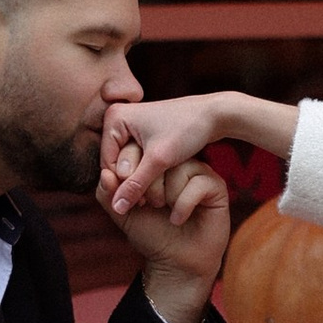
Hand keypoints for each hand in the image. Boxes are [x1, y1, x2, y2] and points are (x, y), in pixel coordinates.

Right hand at [104, 89, 296, 221]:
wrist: (214, 114)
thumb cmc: (187, 131)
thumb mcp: (160, 160)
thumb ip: (136, 185)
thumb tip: (117, 208)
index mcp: (114, 118)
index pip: (108, 163)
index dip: (123, 185)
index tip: (143, 201)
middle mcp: (117, 118)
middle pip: (115, 163)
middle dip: (131, 182)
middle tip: (150, 201)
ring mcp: (129, 125)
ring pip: (127, 163)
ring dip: (139, 180)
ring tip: (156, 196)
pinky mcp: (142, 132)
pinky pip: (136, 158)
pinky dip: (146, 171)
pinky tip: (161, 182)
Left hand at [118, 153, 230, 322]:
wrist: (174, 262)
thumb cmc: (151, 233)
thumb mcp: (122, 212)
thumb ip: (107, 193)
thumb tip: (105, 173)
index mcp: (155, 163)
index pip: (139, 147)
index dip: (129, 171)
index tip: (128, 198)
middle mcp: (178, 163)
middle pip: (160, 155)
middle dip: (147, 184)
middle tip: (148, 205)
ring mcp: (198, 173)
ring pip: (180, 168)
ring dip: (167, 196)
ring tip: (166, 211)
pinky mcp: (215, 186)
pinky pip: (198, 183)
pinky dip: (183, 205)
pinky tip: (178, 219)